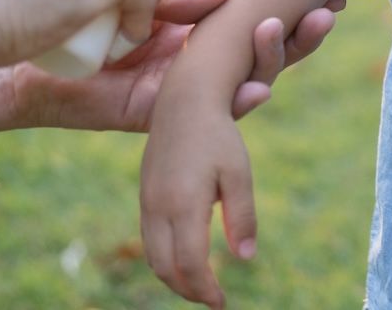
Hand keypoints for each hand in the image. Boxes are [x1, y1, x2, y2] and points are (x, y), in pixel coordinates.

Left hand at [7, 0, 346, 131]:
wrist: (32, 62)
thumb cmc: (85, 24)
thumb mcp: (147, 0)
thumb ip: (188, 0)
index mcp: (205, 37)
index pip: (264, 24)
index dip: (299, 11)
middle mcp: (207, 67)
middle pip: (271, 55)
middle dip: (306, 35)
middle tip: (332, 8)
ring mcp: (193, 94)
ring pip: (253, 83)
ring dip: (279, 59)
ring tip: (297, 28)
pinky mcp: (169, 118)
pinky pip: (216, 117)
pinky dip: (242, 102)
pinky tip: (260, 89)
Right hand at [142, 103, 255, 308]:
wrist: (183, 102)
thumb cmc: (218, 137)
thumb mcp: (239, 174)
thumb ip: (242, 217)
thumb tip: (246, 258)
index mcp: (184, 204)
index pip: (190, 263)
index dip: (205, 289)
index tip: (221, 303)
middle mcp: (158, 207)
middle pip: (166, 267)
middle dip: (188, 291)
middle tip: (213, 300)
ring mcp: (147, 202)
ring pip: (153, 257)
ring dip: (174, 278)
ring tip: (200, 288)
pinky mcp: (145, 197)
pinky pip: (149, 240)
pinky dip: (164, 259)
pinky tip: (184, 262)